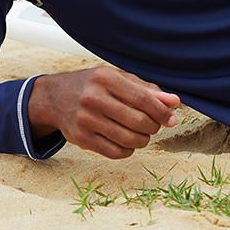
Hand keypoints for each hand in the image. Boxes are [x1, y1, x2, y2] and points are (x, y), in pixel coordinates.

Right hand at [28, 66, 180, 158]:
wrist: (55, 97)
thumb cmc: (94, 85)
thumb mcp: (118, 78)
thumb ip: (147, 89)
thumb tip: (175, 103)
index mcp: (106, 78)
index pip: (142, 98)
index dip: (161, 111)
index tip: (171, 118)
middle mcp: (94, 98)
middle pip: (138, 121)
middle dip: (154, 127)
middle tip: (155, 125)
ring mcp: (85, 120)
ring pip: (128, 139)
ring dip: (143, 140)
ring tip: (143, 133)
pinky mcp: (80, 139)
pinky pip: (114, 152)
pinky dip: (128, 150)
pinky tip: (129, 143)